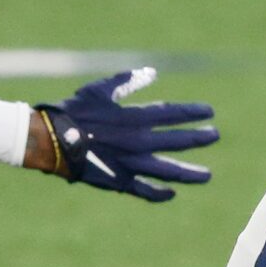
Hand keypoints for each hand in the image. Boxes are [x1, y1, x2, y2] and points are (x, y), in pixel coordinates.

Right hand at [32, 68, 216, 202]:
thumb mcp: (101, 89)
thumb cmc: (74, 111)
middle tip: (214, 135)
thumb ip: (128, 81)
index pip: (173, 114)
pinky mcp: (119, 181)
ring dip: (189, 174)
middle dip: (198, 138)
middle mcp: (139, 142)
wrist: (51, 139)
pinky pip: (144, 191)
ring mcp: (131, 163)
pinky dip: (159, 194)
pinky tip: (172, 193)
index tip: (209, 112)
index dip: (193, 113)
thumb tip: (152, 72)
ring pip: (168, 171)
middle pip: (177, 141)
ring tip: (207, 176)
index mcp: (135, 117)